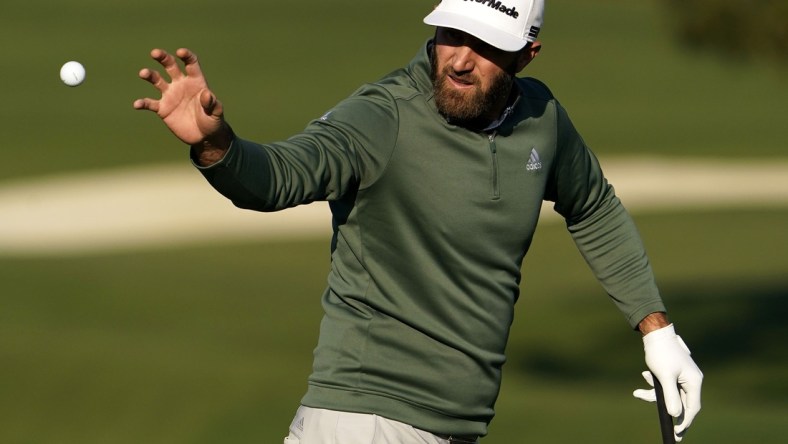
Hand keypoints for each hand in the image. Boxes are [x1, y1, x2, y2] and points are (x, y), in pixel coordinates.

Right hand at [133, 48, 230, 161]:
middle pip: (170, 65)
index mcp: (195, 81)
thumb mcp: (216, 113)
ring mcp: (170, 95)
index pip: (190, 63)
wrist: (204, 136)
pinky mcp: (163, 108)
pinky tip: (137, 104)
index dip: (186, 55)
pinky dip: (143, 103)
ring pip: (157, 80)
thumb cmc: (212, 121)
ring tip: (143, 73)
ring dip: (150, 75)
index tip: (180, 53)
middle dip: (163, 57)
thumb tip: (206, 94)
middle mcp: (181, 84)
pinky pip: (150, 103)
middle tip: (155, 53)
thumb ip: (212, 103)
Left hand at [634, 324, 702, 441]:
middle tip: (670, 431)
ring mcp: (682, 377)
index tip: (678, 433)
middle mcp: (691, 380)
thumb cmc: (661, 353)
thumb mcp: (664, 376)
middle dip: (671, 413)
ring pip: (671, 395)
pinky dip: (654, 386)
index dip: (686, 421)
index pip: (693, 407)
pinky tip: (645, 376)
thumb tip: (676, 415)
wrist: (654, 333)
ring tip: (639, 393)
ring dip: (655, 395)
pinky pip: (665, 386)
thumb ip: (670, 396)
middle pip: (683, 403)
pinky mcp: (672, 373)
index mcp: (693, 382)